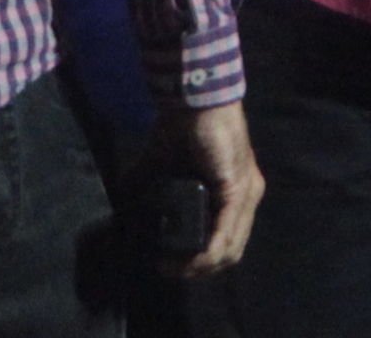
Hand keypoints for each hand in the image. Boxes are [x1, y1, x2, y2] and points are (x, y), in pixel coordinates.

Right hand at [156, 101, 262, 274]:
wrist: (193, 100)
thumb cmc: (182, 126)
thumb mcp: (160, 162)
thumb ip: (144, 179)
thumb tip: (122, 194)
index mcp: (235, 190)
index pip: (228, 238)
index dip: (203, 258)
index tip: (172, 263)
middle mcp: (248, 195)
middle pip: (232, 250)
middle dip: (200, 269)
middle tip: (170, 270)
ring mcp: (247, 194)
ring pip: (231, 249)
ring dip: (199, 267)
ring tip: (172, 267)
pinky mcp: (238, 191)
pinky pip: (226, 236)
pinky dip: (206, 255)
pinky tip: (188, 261)